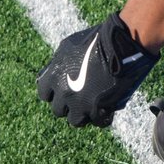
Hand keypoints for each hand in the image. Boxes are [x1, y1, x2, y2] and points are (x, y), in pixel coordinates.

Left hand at [37, 13, 158, 126]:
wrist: (119, 45)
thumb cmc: (94, 41)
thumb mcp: (68, 46)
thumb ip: (57, 63)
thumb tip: (51, 71)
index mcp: (53, 77)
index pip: (44, 94)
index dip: (53, 92)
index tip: (62, 89)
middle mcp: (63, 93)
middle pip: (59, 109)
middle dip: (68, 104)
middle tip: (79, 96)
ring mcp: (80, 104)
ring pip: (75, 120)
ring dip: (83, 114)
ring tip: (92, 106)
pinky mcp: (98, 110)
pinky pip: (97, 122)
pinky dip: (102, 118)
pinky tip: (108, 110)